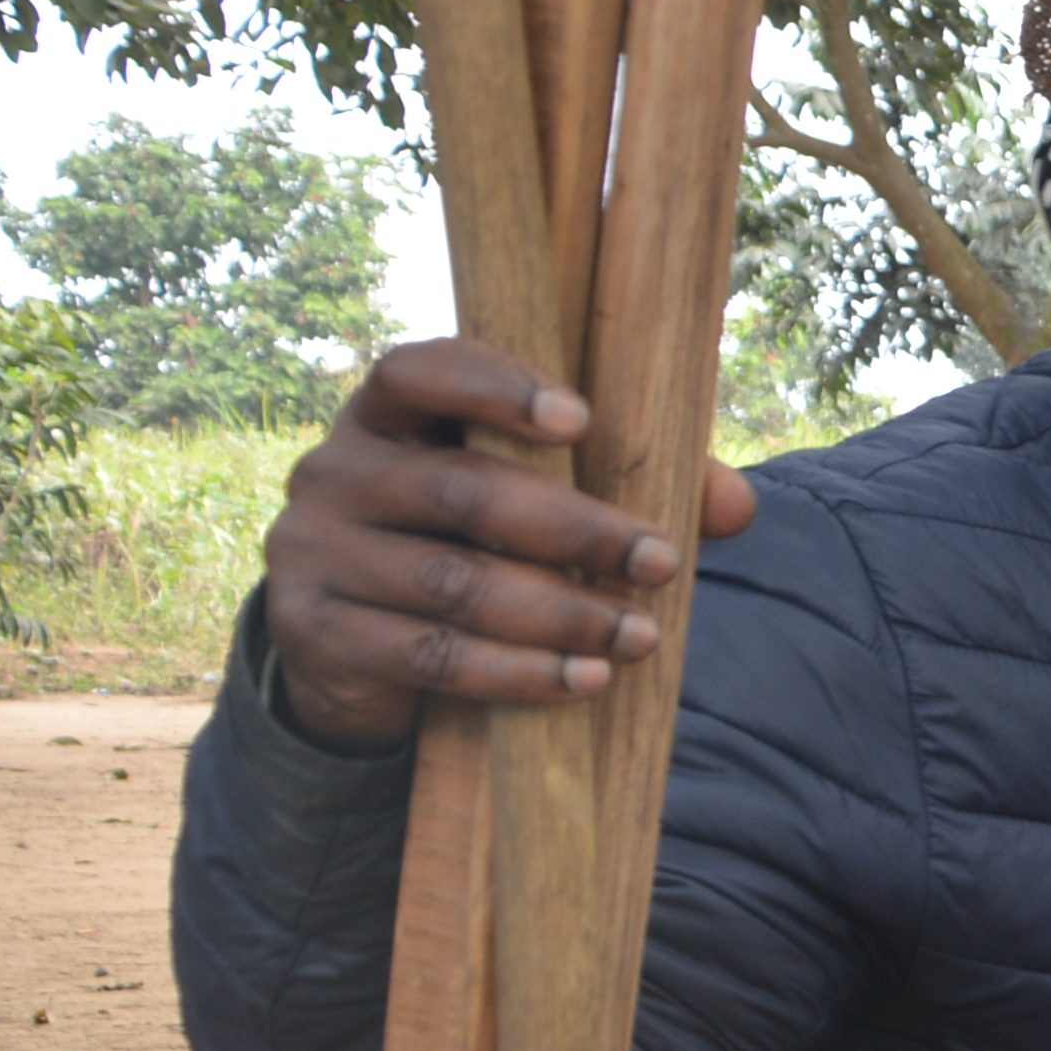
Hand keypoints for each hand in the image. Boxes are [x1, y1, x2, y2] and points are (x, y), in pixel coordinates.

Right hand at [261, 339, 760, 749]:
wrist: (356, 651)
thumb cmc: (469, 546)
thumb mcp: (534, 501)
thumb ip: (629, 482)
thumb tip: (737, 506)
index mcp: (387, 414)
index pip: (420, 371)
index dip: (496, 388)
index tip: (582, 420)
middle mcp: (334, 471)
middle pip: (462, 492)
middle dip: (575, 531)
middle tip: (660, 563)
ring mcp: (313, 552)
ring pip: (454, 584)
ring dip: (560, 615)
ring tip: (640, 638)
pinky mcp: (316, 632)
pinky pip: (431, 654)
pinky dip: (517, 672)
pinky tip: (584, 678)